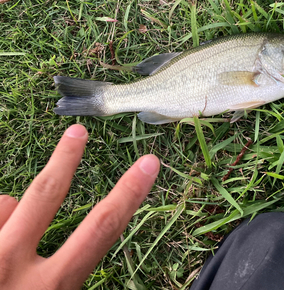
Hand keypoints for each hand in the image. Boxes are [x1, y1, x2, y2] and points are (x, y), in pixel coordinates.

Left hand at [0, 124, 159, 289]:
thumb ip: (60, 276)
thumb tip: (64, 248)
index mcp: (52, 287)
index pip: (101, 228)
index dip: (129, 192)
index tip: (148, 163)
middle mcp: (12, 265)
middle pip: (47, 191)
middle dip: (66, 157)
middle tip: (78, 131)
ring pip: (6, 203)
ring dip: (13, 214)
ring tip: (7, 245)